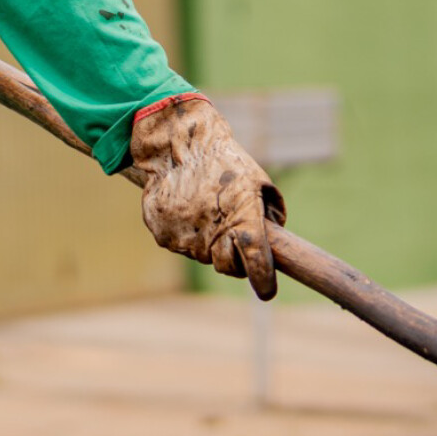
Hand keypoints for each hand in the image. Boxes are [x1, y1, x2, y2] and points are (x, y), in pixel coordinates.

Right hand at [127, 95, 283, 298]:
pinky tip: (187, 209)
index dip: (263, 280)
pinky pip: (180, 244)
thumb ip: (272, 213)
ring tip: (206, 210)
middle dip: (234, 260)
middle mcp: (211, 233)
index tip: (267, 292)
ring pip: (202, 255)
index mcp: (242, 219)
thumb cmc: (226, 161)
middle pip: (227, 267)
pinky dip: (186, 233)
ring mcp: (183, 236)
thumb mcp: (259, 182)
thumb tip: (275, 241)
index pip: (256, 262)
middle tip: (233, 237)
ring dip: (208, 241)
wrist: (178, 144)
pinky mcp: (161, 235)